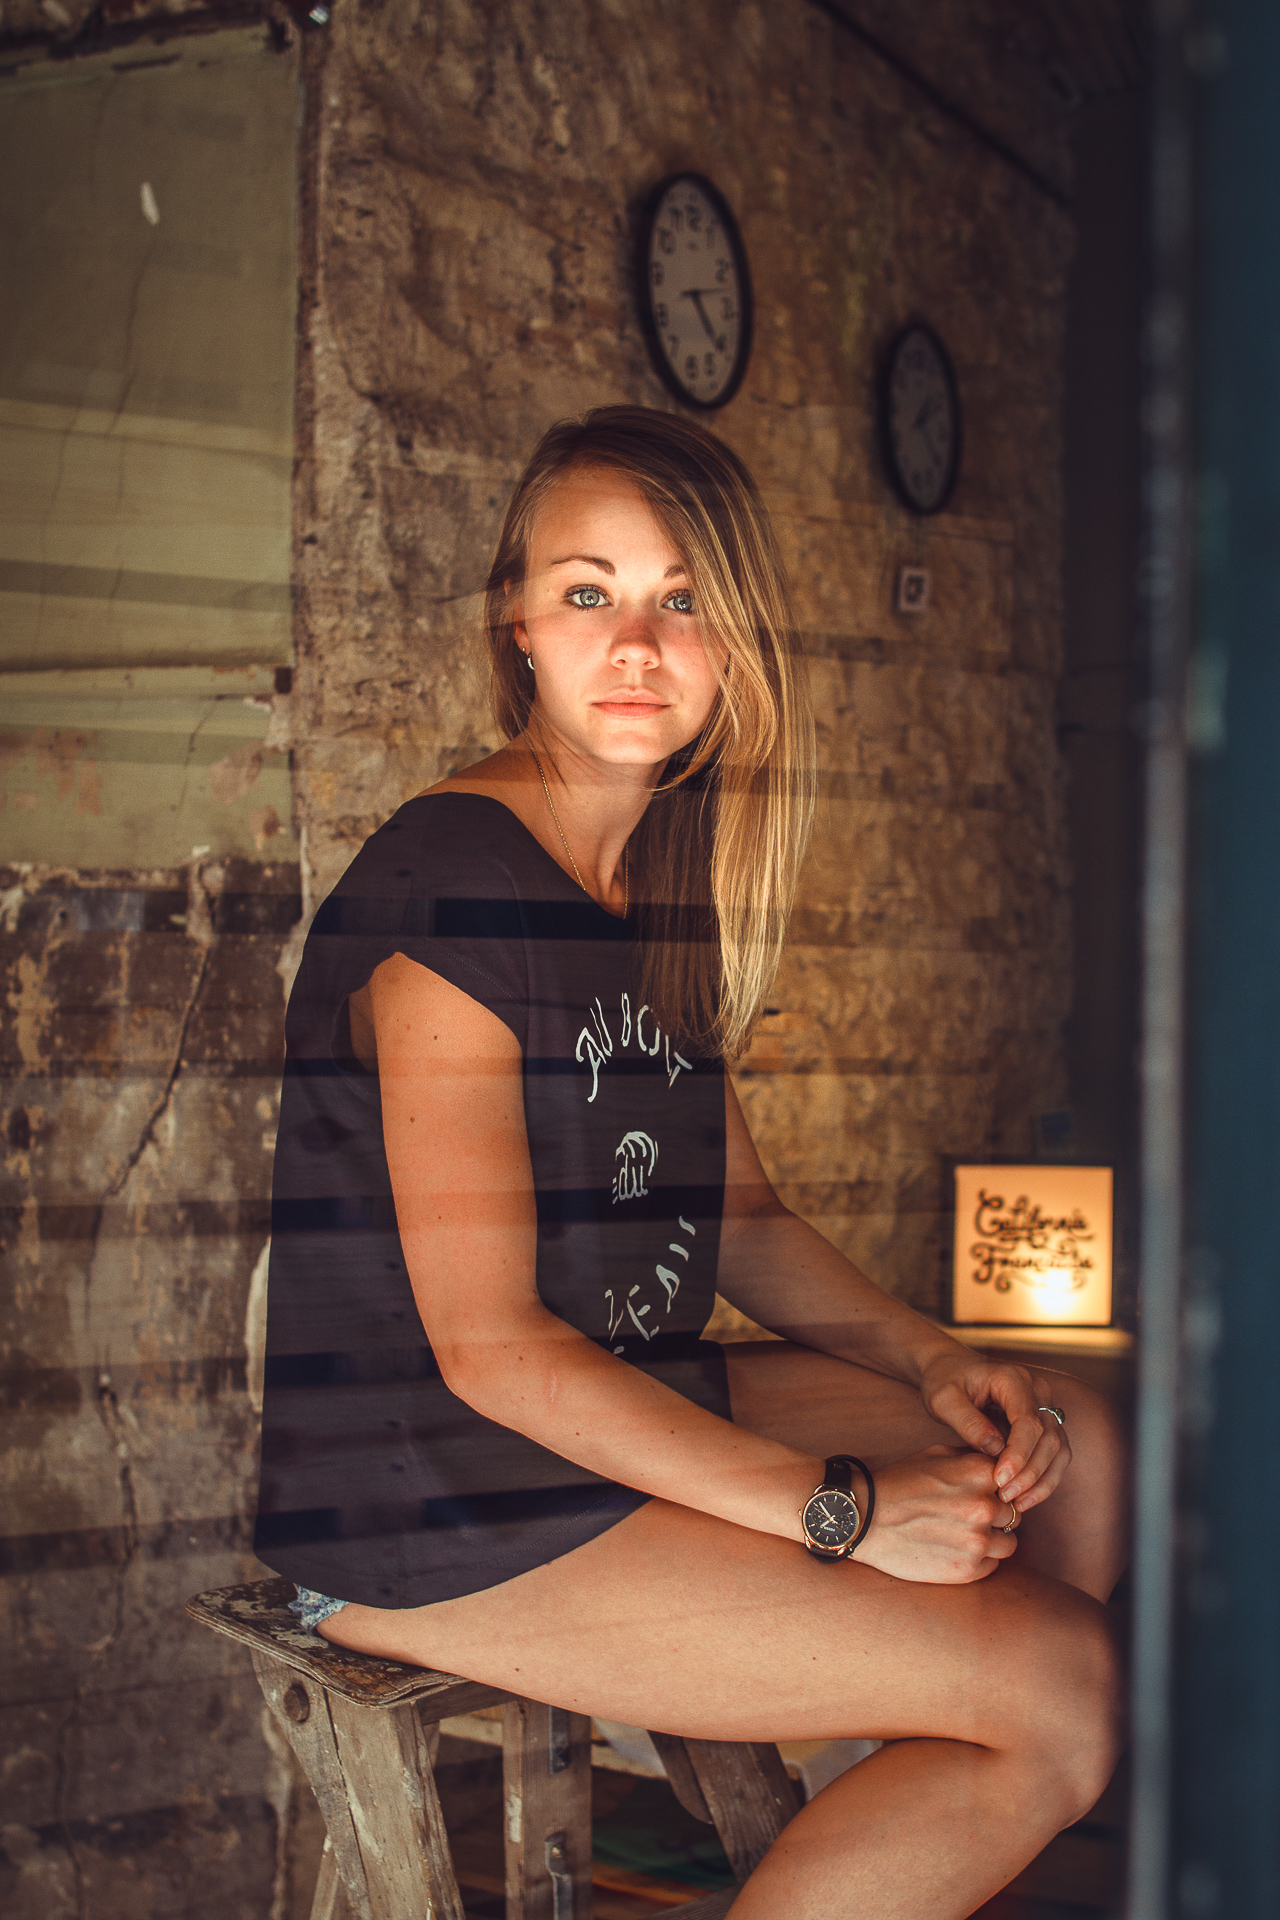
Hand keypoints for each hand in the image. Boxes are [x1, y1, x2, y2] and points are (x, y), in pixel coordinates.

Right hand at [854, 1447, 1018, 1583]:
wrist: (865, 1517)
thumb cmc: (899, 1482)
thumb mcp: (936, 1454)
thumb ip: (973, 1459)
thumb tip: (1000, 1466)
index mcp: (980, 1473)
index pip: (1011, 1482)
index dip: (996, 1489)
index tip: (979, 1493)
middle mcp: (985, 1506)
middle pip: (1012, 1514)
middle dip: (995, 1516)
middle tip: (966, 1516)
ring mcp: (978, 1540)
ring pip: (1008, 1543)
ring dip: (992, 1540)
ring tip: (962, 1535)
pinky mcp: (967, 1569)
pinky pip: (991, 1566)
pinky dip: (978, 1560)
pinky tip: (954, 1549)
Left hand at [916, 1348, 1072, 1515]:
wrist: (951, 1368)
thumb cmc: (944, 1380)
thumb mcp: (943, 1399)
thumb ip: (968, 1422)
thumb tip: (994, 1450)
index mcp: (1013, 1378)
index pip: (1028, 1421)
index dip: (1018, 1455)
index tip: (1000, 1480)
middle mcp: (1037, 1391)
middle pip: (1048, 1437)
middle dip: (1029, 1472)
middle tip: (1005, 1497)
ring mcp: (1044, 1407)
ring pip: (1058, 1449)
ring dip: (1041, 1480)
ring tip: (1017, 1504)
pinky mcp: (1043, 1424)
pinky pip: (1054, 1454)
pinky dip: (1044, 1479)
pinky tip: (1024, 1499)